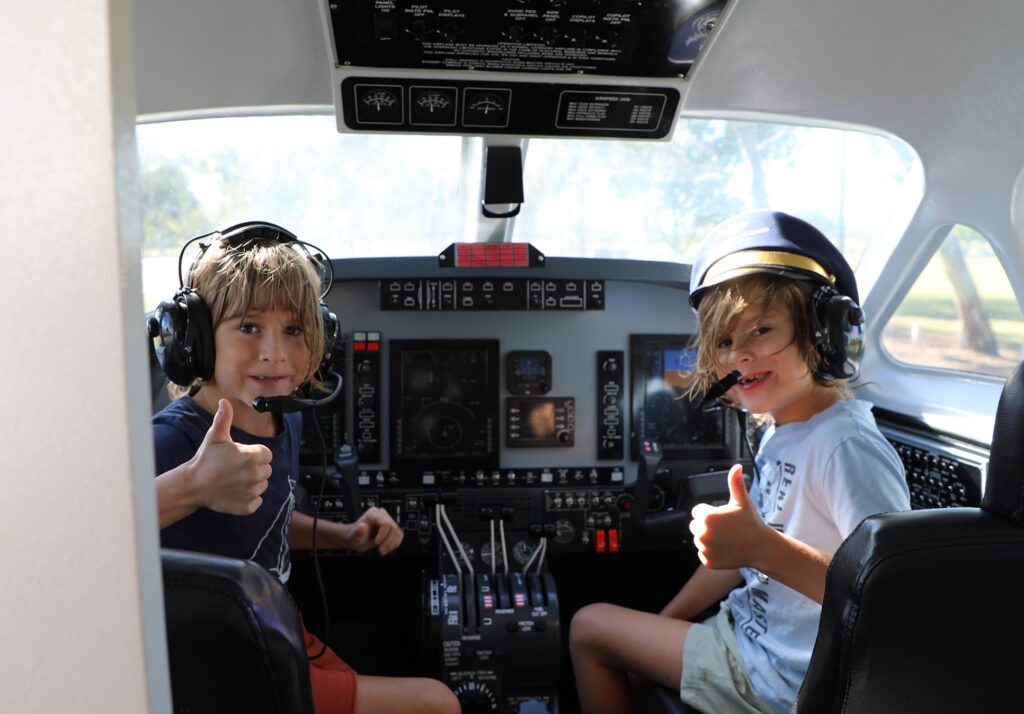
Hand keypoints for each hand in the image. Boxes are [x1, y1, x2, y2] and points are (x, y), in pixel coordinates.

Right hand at [188, 399, 271, 515]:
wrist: (192, 485)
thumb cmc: (205, 459)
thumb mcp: (215, 436)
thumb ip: (224, 418)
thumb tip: (224, 401)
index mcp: (253, 456)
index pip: (266, 454)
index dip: (254, 454)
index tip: (239, 456)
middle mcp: (256, 475)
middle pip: (266, 469)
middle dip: (254, 468)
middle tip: (234, 468)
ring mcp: (252, 492)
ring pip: (262, 485)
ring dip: (252, 482)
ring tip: (233, 479)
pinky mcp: (248, 506)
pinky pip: (257, 501)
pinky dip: (248, 498)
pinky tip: (234, 492)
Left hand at [343, 506, 403, 554]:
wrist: (357, 538)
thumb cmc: (355, 536)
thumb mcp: (354, 536)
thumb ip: (358, 532)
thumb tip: (362, 526)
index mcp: (373, 514)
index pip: (386, 523)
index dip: (384, 534)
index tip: (377, 543)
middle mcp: (382, 515)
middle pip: (393, 527)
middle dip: (388, 541)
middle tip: (380, 550)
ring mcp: (388, 520)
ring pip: (397, 532)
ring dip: (391, 544)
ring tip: (382, 550)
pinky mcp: (391, 528)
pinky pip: (399, 535)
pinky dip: (394, 543)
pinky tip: (387, 548)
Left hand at [689, 464, 767, 568]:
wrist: (761, 547)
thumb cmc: (751, 522)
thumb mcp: (742, 501)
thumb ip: (735, 483)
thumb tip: (737, 467)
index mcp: (707, 517)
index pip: (698, 512)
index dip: (710, 513)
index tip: (723, 517)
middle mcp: (703, 533)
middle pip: (695, 526)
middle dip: (707, 526)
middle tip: (725, 528)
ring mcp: (705, 549)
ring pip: (699, 540)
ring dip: (709, 539)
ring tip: (726, 538)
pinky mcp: (708, 561)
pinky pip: (703, 554)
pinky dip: (712, 552)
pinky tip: (725, 549)